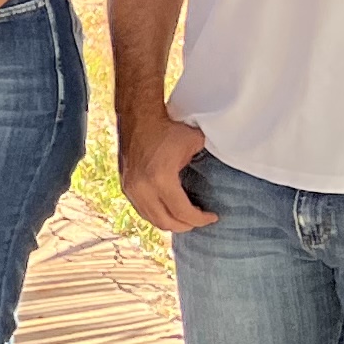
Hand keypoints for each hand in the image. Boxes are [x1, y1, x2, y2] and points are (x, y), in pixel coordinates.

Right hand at [119, 112, 215, 233]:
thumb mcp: (194, 144)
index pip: (182, 213)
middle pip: (166, 222)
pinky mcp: (126, 186)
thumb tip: (218, 176)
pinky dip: (157, 214)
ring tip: (185, 217)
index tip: (212, 217)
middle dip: (186, 225)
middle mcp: (142, 188)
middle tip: (200, 220)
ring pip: (152, 219)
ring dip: (171, 222)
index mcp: (160, 179)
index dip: (200, 219)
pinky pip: (142, 210)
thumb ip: (205, 164)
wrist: (139, 118)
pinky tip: (169, 209)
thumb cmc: (167, 129)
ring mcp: (131, 188)